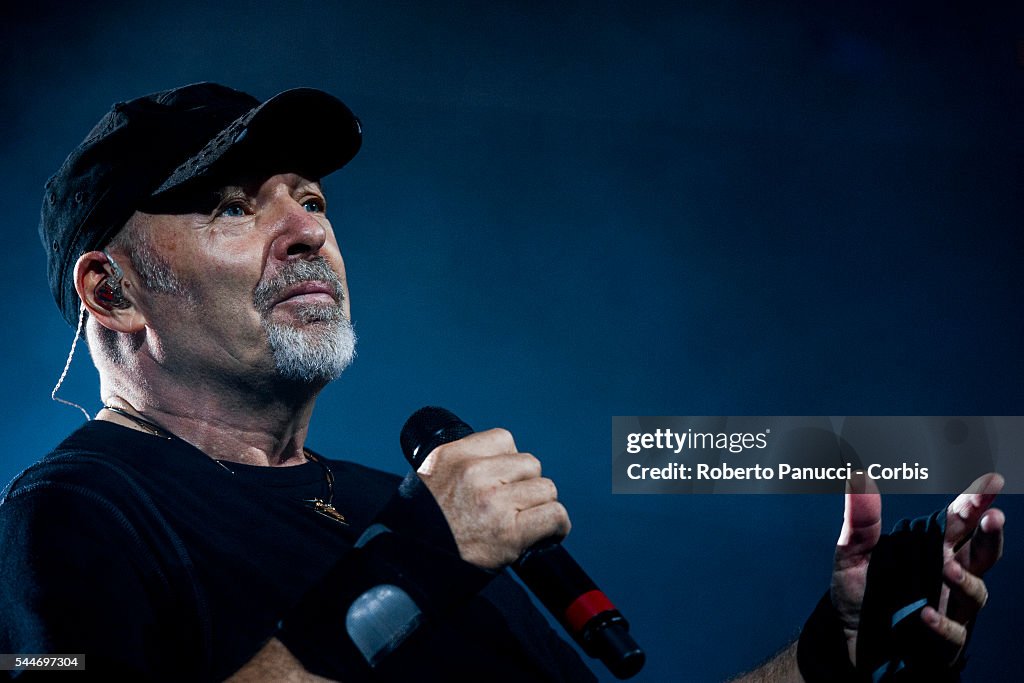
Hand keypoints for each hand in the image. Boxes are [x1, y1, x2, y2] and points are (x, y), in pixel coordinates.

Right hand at [415, 428, 570, 568]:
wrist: (412, 568)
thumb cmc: (426, 529)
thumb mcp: (432, 480)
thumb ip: (462, 465)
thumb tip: (504, 463)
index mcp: (450, 456)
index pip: (504, 440)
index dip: (509, 462)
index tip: (503, 481)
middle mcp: (471, 473)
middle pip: (530, 464)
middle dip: (526, 485)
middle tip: (513, 507)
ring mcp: (492, 502)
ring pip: (546, 488)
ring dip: (540, 506)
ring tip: (525, 522)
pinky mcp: (509, 532)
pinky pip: (554, 514)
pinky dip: (556, 526)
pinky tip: (547, 533)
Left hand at [831, 472, 1004, 666]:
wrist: (847, 641)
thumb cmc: (860, 594)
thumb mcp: (851, 555)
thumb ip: (860, 522)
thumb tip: (859, 478)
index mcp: (931, 549)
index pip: (958, 522)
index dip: (975, 503)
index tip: (991, 482)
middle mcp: (947, 575)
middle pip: (982, 553)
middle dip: (990, 535)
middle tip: (992, 516)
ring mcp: (950, 609)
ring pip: (977, 593)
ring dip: (966, 580)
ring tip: (948, 568)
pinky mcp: (942, 642)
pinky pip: (954, 633)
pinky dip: (943, 624)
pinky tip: (925, 615)